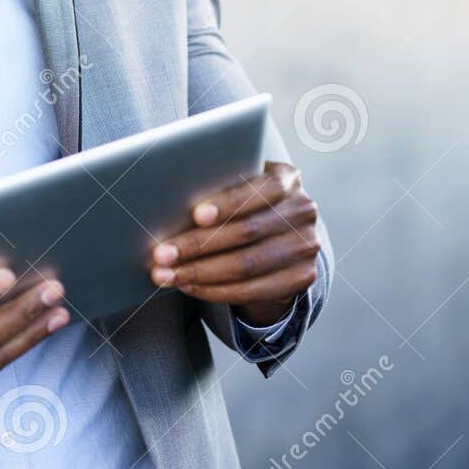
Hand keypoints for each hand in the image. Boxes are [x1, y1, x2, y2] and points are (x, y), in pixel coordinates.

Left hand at [145, 161, 319, 326]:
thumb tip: (168, 198)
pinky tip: (188, 286)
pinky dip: (215, 290)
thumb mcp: (238, 184)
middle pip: (246, 232)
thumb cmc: (243, 202)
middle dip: (197, 245)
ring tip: (166, 275)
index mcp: (287, 178)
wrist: (280, 233)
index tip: (195, 215)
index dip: (228, 204)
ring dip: (199, 273)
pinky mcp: (303, 277)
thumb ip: (217, 185)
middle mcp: (303, 211)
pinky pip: (253, 290)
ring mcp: (307, 246)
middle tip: (161, 254)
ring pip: (246, 265)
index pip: (260, 190)